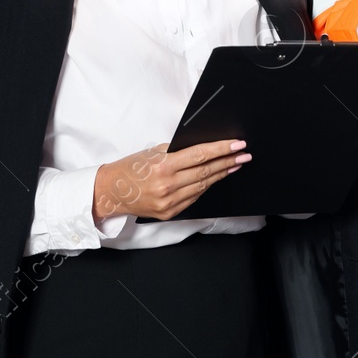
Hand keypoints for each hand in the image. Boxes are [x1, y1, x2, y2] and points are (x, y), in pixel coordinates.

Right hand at [93, 139, 250, 222]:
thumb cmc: (132, 168)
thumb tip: (205, 147)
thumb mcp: (153, 152)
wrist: (112, 192)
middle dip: (228, 161)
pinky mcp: (170, 213)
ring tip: (235, 164)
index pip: (200, 155)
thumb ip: (177, 151)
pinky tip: (216, 178)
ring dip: (222, 174)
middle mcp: (167, 186)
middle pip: (206, 172)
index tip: (238, 144)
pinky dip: (206, 186)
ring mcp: (169, 202)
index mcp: (163, 167)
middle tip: (244, 154)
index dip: (221, 149)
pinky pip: (194, 197)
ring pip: (203, 185)